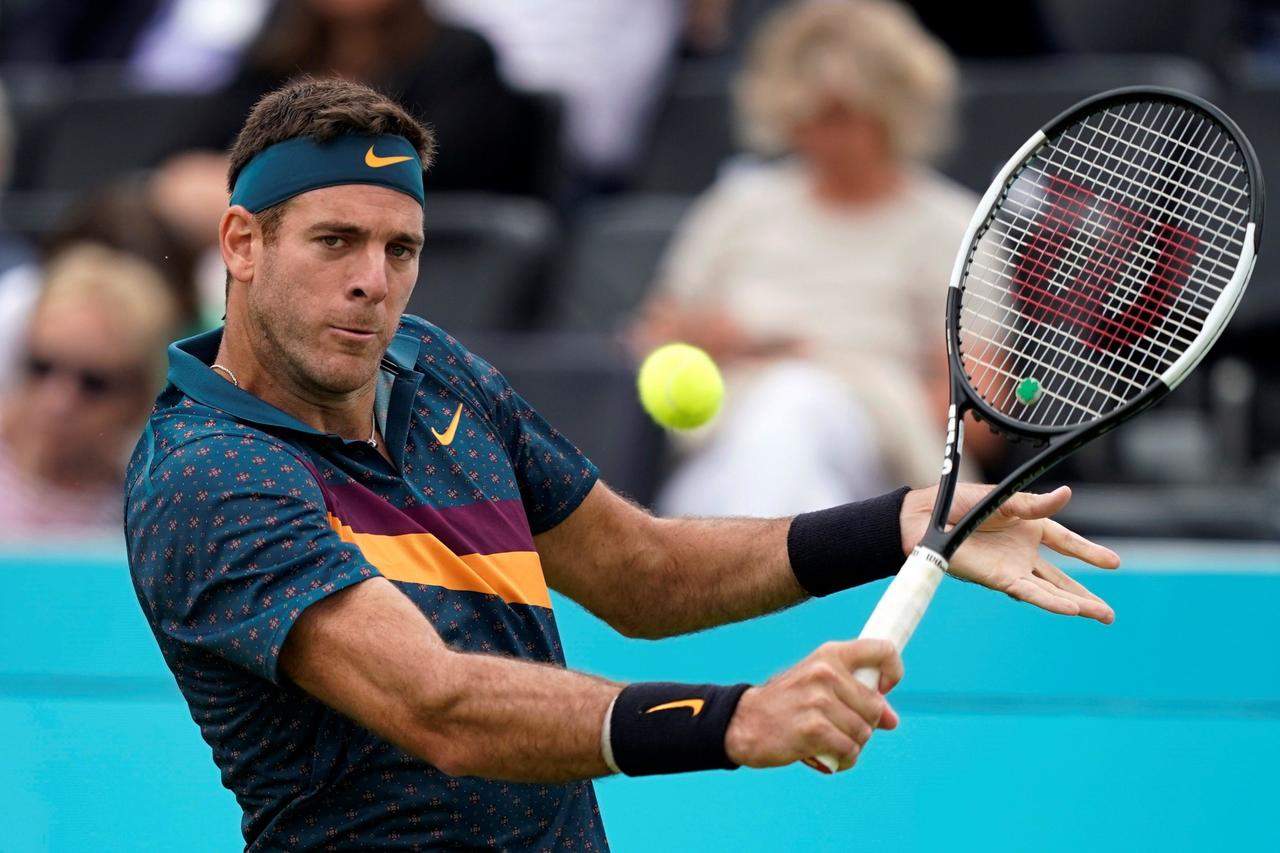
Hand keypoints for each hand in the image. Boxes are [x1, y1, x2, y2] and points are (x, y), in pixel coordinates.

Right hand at [724, 639, 902, 772]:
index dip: (893, 670)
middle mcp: (825, 672)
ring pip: (864, 732)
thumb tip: (892, 720)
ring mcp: (819, 700)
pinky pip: (849, 750)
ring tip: (830, 742)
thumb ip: (856, 696)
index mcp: (830, 654)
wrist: (744, 722)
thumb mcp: (818, 686)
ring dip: (852, 745)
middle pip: (875, 707)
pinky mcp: (813, 729)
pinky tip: (827, 756)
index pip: (882, 649)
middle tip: (838, 727)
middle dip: (864, 724)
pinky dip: (843, 759)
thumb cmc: (786, 704)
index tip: (883, 688)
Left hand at [900, 484, 1119, 622]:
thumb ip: (1034, 504)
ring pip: (1051, 591)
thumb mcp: (1003, 498)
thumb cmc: (959, 503)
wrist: (928, 518)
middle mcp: (1022, 551)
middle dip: (1086, 594)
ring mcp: (1012, 567)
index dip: (1088, 552)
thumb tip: (1067, 494)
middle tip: (1109, 613)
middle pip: (1061, 578)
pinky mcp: (997, 578)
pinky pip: (1029, 592)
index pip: (1066, 541)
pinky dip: (1049, 601)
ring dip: (1076, 604)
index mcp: (1027, 526)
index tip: (1113, 563)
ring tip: (1102, 615)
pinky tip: (1070, 610)